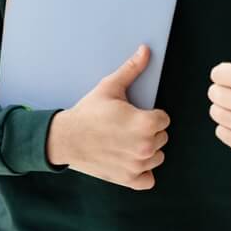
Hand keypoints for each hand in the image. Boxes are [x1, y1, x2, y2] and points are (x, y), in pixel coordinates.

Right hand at [46, 45, 169, 189]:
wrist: (66, 138)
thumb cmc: (88, 112)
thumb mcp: (109, 87)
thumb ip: (132, 69)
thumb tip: (146, 50)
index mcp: (145, 123)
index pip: (164, 119)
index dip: (150, 115)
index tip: (134, 114)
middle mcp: (146, 146)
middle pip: (162, 137)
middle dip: (148, 132)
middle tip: (126, 127)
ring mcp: (138, 165)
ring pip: (157, 157)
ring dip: (146, 151)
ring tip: (125, 142)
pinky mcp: (129, 180)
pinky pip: (149, 179)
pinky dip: (142, 172)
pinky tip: (128, 160)